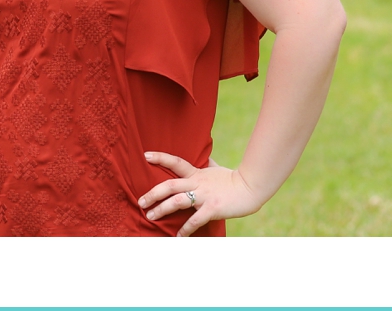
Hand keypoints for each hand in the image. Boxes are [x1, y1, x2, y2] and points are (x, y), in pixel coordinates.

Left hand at [137, 151, 264, 236]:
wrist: (251, 187)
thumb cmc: (234, 179)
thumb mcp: (217, 168)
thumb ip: (207, 164)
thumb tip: (205, 158)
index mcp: (197, 173)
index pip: (175, 162)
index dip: (160, 157)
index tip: (145, 156)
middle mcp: (197, 183)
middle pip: (169, 185)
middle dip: (152, 193)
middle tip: (140, 202)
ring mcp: (204, 196)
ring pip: (177, 201)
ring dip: (162, 209)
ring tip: (150, 216)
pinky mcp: (213, 208)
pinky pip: (195, 219)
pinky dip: (186, 228)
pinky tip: (178, 236)